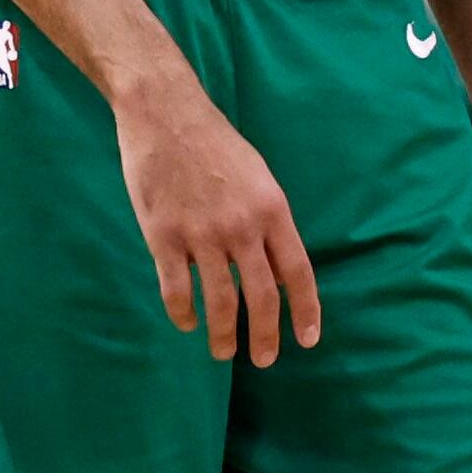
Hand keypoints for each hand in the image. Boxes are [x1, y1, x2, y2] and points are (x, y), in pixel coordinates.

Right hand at [114, 74, 317, 365]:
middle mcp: (242, 226)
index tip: (308, 340)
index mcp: (272, 209)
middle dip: (266, 335)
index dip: (305, 310)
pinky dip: (184, 313)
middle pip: (262, 296)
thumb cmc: (214, 143)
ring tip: (223, 352)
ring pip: (220, 301)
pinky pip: (177, 289)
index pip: (298, 272)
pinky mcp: (164, 235)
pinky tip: (187, 323)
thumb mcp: (258, 175)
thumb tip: (272, 265)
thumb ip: (267, 220)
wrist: (165, 112)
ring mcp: (202, 233)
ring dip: (224, 335)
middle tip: (264, 360)